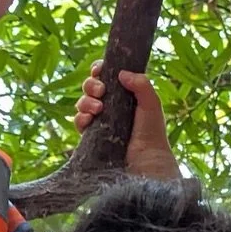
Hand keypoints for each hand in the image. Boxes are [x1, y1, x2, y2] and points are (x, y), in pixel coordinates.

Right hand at [75, 65, 181, 180]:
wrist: (146, 161)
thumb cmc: (152, 133)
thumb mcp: (151, 104)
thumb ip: (141, 84)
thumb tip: (121, 73)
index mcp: (123, 95)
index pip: (106, 76)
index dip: (99, 70)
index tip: (100, 70)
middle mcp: (110, 106)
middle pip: (90, 87)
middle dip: (91, 85)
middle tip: (101, 90)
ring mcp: (100, 121)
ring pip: (82, 103)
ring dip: (86, 101)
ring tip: (98, 108)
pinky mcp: (91, 136)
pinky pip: (78, 122)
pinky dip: (80, 118)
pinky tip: (89, 120)